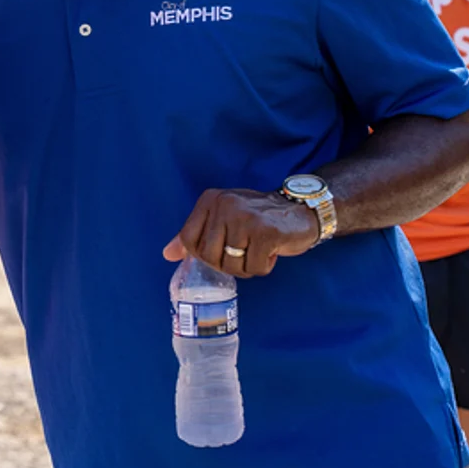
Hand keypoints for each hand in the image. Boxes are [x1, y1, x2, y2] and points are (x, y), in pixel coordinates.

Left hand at [163, 188, 320, 276]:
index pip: (189, 240)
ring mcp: (245, 218)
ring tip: (257, 250)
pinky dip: (263, 266)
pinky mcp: (266, 233)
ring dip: (246, 267)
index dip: (204, 255)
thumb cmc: (257, 218)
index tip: (222, 251)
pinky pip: (254, 268)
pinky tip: (271, 250)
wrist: (300, 210)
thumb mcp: (223, 218)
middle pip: (209, 256)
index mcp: (210, 200)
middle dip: (227, 263)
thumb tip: (168, 254)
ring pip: (231, 265)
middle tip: (244, 252)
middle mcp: (224, 205)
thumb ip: (196, 234)